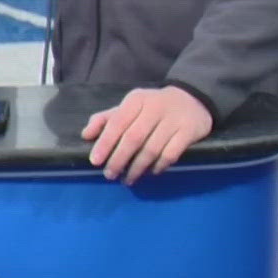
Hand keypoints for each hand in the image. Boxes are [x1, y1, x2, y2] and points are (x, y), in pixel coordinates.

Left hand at [81, 86, 213, 185]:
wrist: (192, 99)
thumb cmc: (152, 106)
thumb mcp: (130, 106)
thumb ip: (107, 119)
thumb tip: (86, 135)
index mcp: (136, 100)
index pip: (117, 122)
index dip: (105, 143)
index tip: (95, 161)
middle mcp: (154, 108)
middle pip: (133, 138)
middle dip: (119, 159)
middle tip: (109, 175)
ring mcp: (173, 120)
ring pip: (151, 149)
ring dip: (137, 168)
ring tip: (127, 179)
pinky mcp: (189, 131)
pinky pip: (171, 154)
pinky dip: (158, 166)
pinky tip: (150, 172)